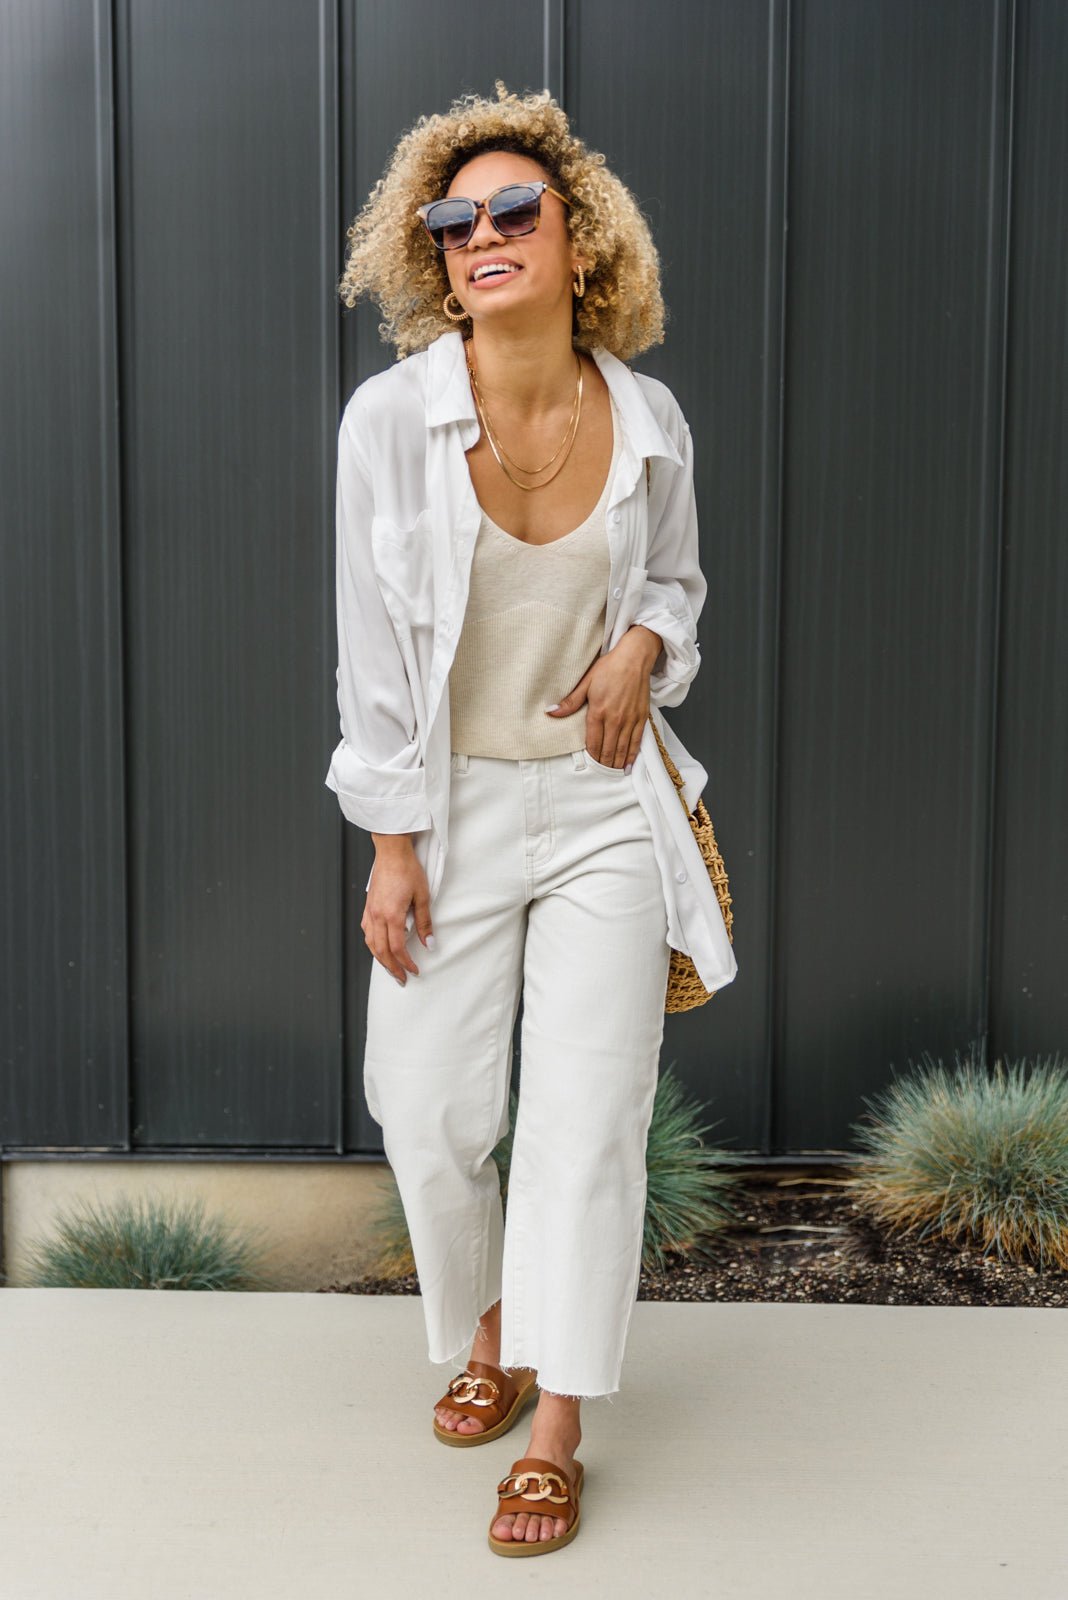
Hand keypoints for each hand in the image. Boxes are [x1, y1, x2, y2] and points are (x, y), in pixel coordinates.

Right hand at [363, 837, 434, 984]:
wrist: (392, 851)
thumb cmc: (408, 870)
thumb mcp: (423, 897)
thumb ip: (425, 923)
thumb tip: (430, 944)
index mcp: (391, 915)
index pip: (397, 948)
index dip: (406, 963)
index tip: (414, 971)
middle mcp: (377, 916)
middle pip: (381, 951)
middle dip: (392, 968)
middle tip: (402, 979)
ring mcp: (370, 911)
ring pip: (371, 943)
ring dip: (380, 958)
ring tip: (390, 968)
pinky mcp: (368, 906)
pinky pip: (366, 931)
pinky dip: (372, 943)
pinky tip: (378, 946)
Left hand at [544, 625, 662, 768]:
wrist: (634, 658)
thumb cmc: (610, 668)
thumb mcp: (586, 682)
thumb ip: (570, 702)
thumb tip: (551, 712)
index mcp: (598, 712)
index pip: (593, 743)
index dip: (591, 757)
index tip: (589, 766)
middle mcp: (615, 719)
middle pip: (608, 750)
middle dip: (603, 764)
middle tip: (599, 774)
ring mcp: (629, 720)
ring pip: (622, 749)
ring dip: (616, 763)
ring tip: (612, 773)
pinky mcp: (641, 718)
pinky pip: (636, 742)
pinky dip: (631, 755)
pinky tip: (628, 764)